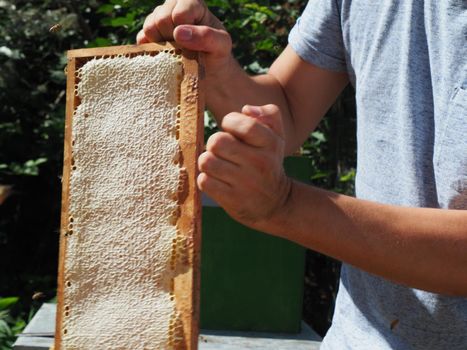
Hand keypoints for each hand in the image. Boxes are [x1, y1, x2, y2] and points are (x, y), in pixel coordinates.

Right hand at [136, 0, 232, 78]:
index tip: (195, 44)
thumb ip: (206, 36)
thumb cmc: (217, 54)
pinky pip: (142, 40)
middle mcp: (173, 6)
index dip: (185, 33)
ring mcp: (159, 19)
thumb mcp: (221, 45)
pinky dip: (151, 52)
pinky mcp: (149, 35)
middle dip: (174, 40)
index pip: (179, 14)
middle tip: (186, 50)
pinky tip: (165, 57)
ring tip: (177, 53)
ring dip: (163, 46)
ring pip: (149, 28)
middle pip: (161, 19)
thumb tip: (178, 33)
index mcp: (192, 2)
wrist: (209, 71)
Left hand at [197, 104, 291, 225]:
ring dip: (208, 162)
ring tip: (219, 165)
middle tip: (222, 151)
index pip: (244, 124)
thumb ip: (268, 115)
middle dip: (214, 144)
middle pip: (217, 142)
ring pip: (206, 161)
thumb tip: (246, 109)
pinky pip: (204, 181)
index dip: (230, 122)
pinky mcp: (232, 199)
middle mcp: (259, 163)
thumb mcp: (277, 137)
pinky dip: (206, 180)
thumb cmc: (269, 163)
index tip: (231, 129)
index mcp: (270, 143)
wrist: (275, 204)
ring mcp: (245, 183)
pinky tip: (217, 180)